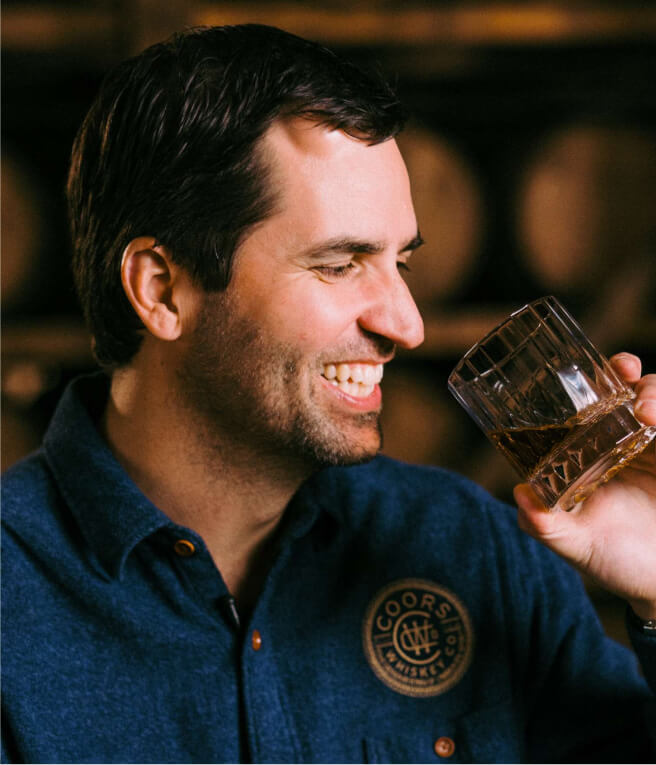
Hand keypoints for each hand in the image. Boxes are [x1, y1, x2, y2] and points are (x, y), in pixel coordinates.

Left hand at [513, 353, 655, 620]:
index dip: (588, 382)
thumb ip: (546, 525)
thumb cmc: (618, 562)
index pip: (588, 405)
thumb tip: (519, 494)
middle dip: (625, 370)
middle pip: (627, 389)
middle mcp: (626, 444)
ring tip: (648, 411)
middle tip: (624, 370)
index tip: (587, 372)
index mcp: (594, 454)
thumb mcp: (577, 544)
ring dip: (654, 391)